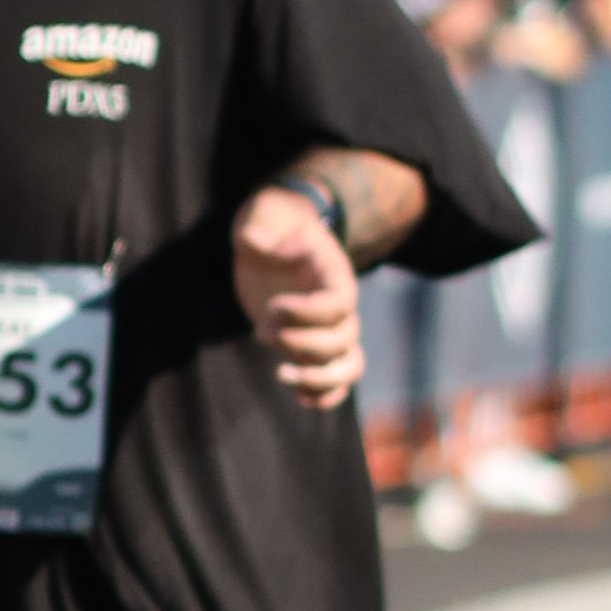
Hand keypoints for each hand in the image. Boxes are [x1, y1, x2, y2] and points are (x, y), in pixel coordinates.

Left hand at [234, 176, 361, 409]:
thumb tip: (292, 252)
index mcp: (333, 272)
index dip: (307, 313)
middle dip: (300, 343)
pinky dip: (324, 395)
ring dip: (319, 378)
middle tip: (261, 330)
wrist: (275, 233)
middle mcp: (340, 303)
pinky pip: (338, 380)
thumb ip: (267, 230)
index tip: (271, 306)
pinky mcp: (316, 345)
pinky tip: (298, 397)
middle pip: (343, 338)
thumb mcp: (264, 212)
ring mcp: (331, 327)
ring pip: (349, 365)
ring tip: (281, 375)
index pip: (338, 304)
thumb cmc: (271, 219)